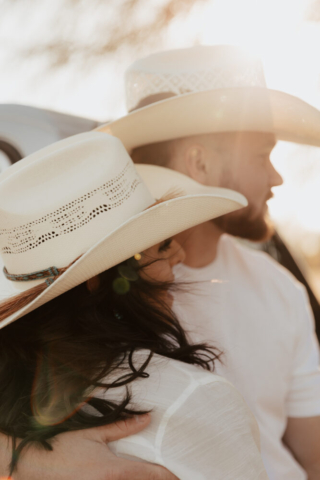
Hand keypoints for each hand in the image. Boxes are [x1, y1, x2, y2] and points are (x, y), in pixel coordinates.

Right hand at [0, 414, 177, 479]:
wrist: (33, 464)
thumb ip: (123, 427)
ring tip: (159, 475)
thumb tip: (148, 417)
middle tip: (177, 475)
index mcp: (114, 472)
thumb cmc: (63, 447)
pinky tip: (133, 476)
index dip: (170, 476)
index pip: (152, 475)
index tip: (183, 474)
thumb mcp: (94, 434)